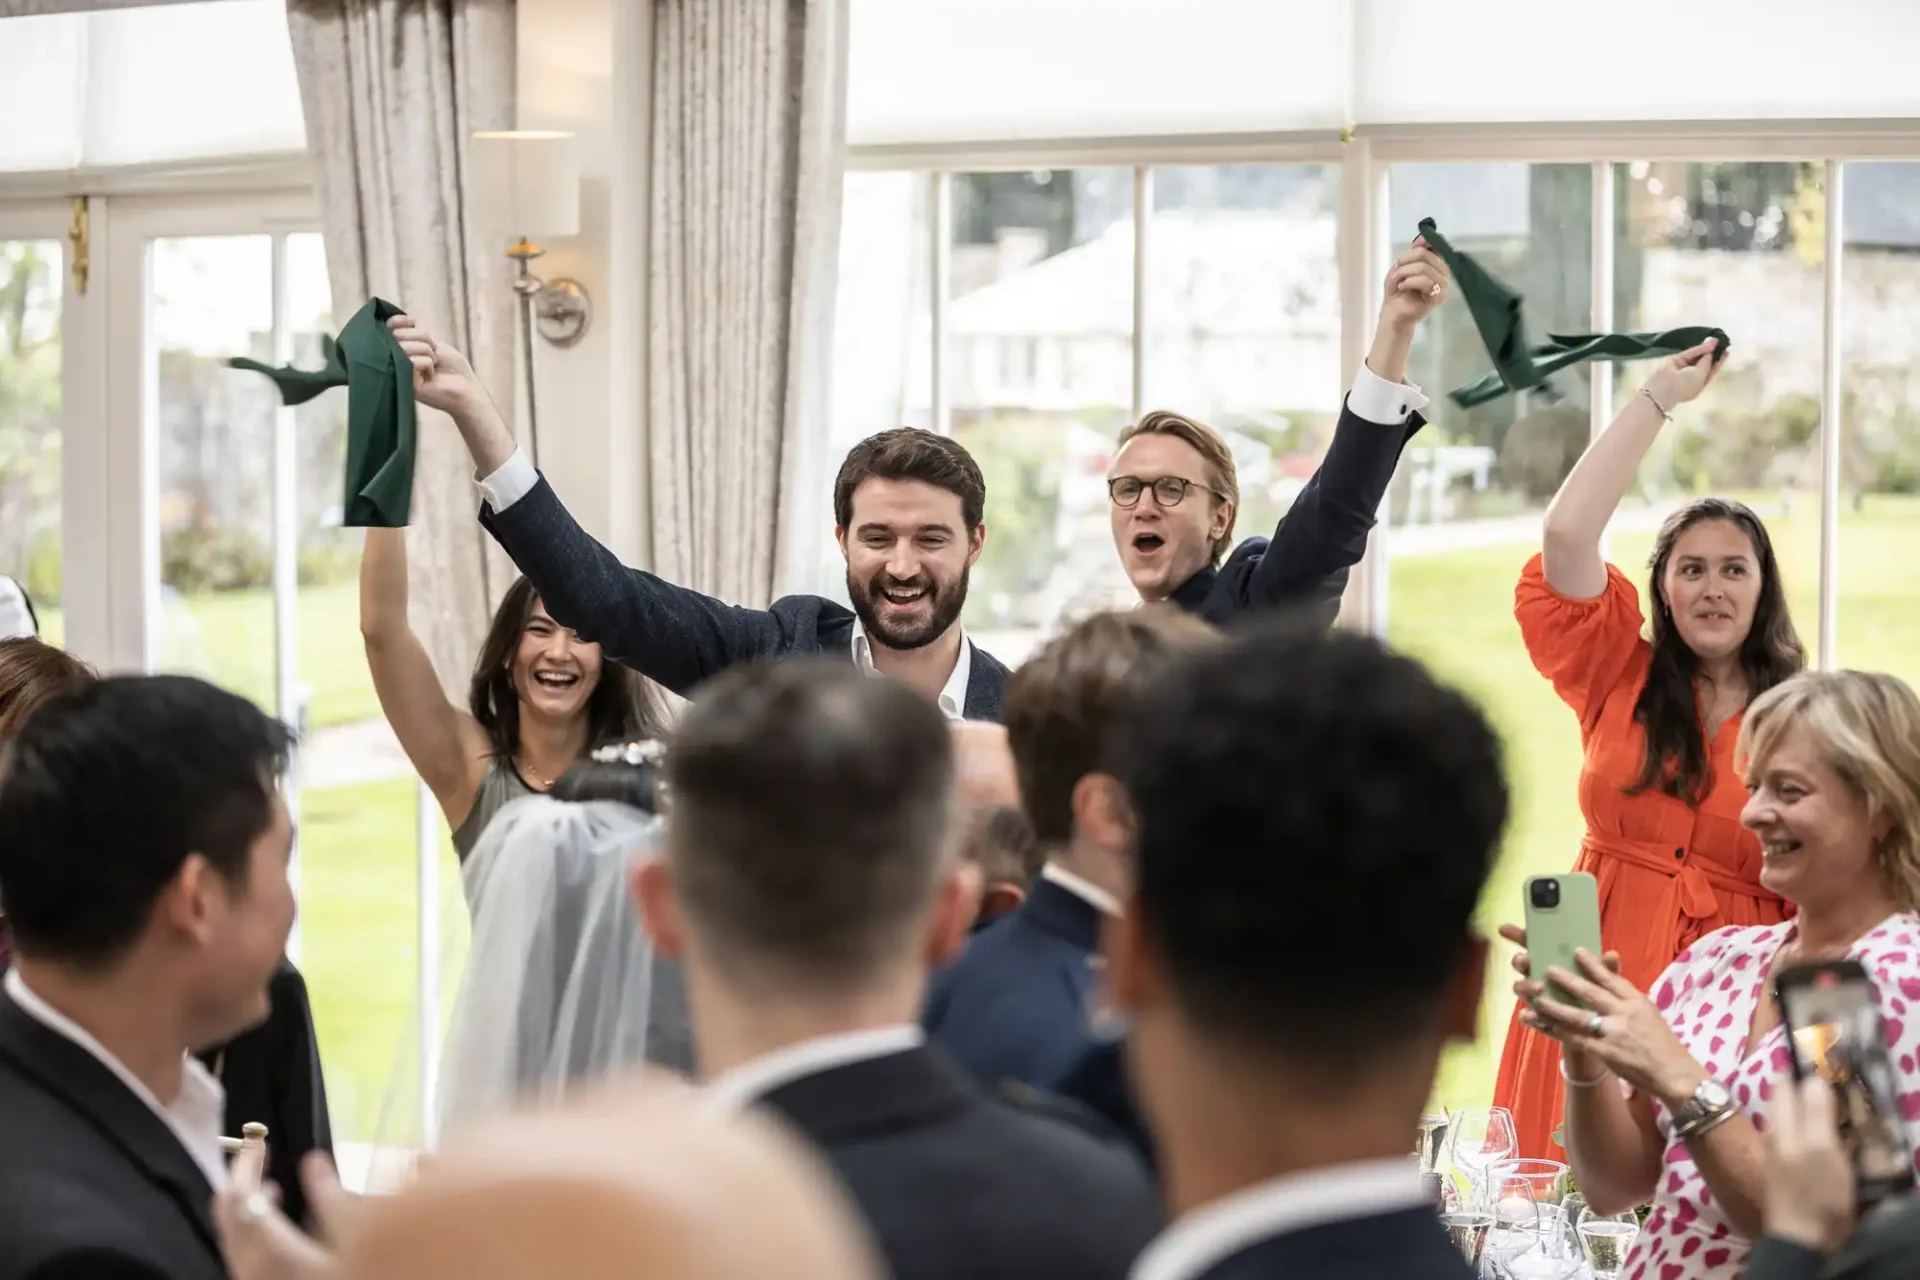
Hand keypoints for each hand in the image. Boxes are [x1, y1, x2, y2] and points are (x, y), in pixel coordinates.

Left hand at [214, 1153, 350, 1279]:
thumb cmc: (346, 1274)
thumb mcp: (351, 1235)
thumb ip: (330, 1196)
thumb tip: (314, 1162)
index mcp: (269, 1248)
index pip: (241, 1195)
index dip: (246, 1162)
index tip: (258, 1140)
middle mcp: (249, 1264)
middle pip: (228, 1212)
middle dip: (242, 1178)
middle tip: (262, 1155)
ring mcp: (248, 1276)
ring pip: (232, 1230)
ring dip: (246, 1201)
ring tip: (273, 1185)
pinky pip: (241, 1246)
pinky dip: (252, 1223)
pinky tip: (278, 1222)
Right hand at [387, 313, 485, 418]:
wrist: (466, 390)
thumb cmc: (453, 368)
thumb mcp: (435, 343)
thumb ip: (416, 333)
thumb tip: (396, 322)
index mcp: (402, 350)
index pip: (390, 328)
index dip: (398, 321)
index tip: (412, 322)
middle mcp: (396, 360)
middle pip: (399, 335)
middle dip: (423, 338)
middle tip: (435, 353)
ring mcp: (399, 372)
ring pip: (405, 347)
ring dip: (428, 352)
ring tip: (434, 365)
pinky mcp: (405, 384)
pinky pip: (413, 361)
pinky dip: (428, 364)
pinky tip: (431, 376)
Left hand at [1378, 237, 1449, 333]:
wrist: (1393, 314)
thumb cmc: (1398, 291)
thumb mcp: (1402, 266)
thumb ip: (1414, 252)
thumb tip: (1423, 237)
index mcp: (1437, 266)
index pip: (1436, 247)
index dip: (1424, 243)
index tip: (1414, 245)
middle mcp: (1444, 275)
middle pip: (1426, 255)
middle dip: (1406, 260)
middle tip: (1396, 270)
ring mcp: (1443, 287)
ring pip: (1424, 268)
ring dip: (1404, 272)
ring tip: (1397, 281)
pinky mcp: (1438, 297)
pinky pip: (1424, 281)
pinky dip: (1408, 282)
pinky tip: (1402, 288)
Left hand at [1503, 926, 1692, 1097]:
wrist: (1675, 1075)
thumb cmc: (1662, 1044)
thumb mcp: (1649, 1013)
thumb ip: (1628, 998)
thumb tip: (1610, 980)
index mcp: (1636, 1002)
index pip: (1612, 979)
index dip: (1593, 965)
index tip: (1577, 951)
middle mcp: (1625, 1014)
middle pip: (1592, 993)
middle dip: (1568, 981)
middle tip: (1549, 969)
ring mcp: (1614, 1034)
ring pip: (1579, 1017)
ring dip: (1556, 1007)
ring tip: (1537, 999)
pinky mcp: (1607, 1054)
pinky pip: (1578, 1040)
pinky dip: (1561, 1033)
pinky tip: (1546, 1026)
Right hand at [1641, 336, 1722, 408]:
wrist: (1664, 387)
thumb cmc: (1686, 385)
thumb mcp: (1702, 374)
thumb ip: (1707, 361)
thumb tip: (1712, 347)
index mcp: (1699, 384)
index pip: (1711, 370)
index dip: (1719, 361)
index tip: (1726, 351)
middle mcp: (1691, 375)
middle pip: (1704, 362)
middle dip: (1713, 353)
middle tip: (1723, 343)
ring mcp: (1683, 368)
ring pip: (1697, 356)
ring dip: (1707, 349)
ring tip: (1717, 339)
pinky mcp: (1676, 360)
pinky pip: (1689, 353)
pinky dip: (1698, 349)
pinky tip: (1709, 343)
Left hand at [1763, 1076, 1856, 1251]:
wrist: (1801, 1239)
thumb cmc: (1812, 1191)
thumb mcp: (1819, 1148)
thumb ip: (1813, 1112)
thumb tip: (1812, 1077)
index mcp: (1780, 1123)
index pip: (1782, 1083)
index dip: (1796, 1066)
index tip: (1814, 1053)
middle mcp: (1775, 1134)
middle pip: (1787, 1100)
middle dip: (1803, 1086)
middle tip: (1830, 1079)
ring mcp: (1780, 1155)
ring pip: (1794, 1120)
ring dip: (1809, 1110)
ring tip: (1833, 1106)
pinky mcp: (1789, 1173)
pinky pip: (1800, 1142)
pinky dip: (1812, 1133)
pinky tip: (1827, 1139)